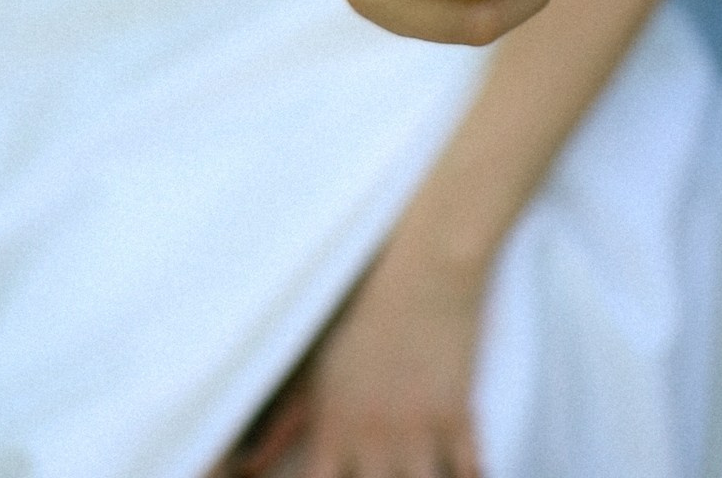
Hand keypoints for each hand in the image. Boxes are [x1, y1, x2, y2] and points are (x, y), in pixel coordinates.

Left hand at [300, 237, 486, 477]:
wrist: (426, 265)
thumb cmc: (363, 312)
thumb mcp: (316, 365)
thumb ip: (283, 424)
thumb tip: (249, 465)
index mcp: (333, 430)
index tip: (333, 476)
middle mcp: (373, 439)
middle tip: (376, 472)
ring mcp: (419, 431)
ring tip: (413, 472)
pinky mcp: (460, 416)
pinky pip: (472, 473)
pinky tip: (473, 477)